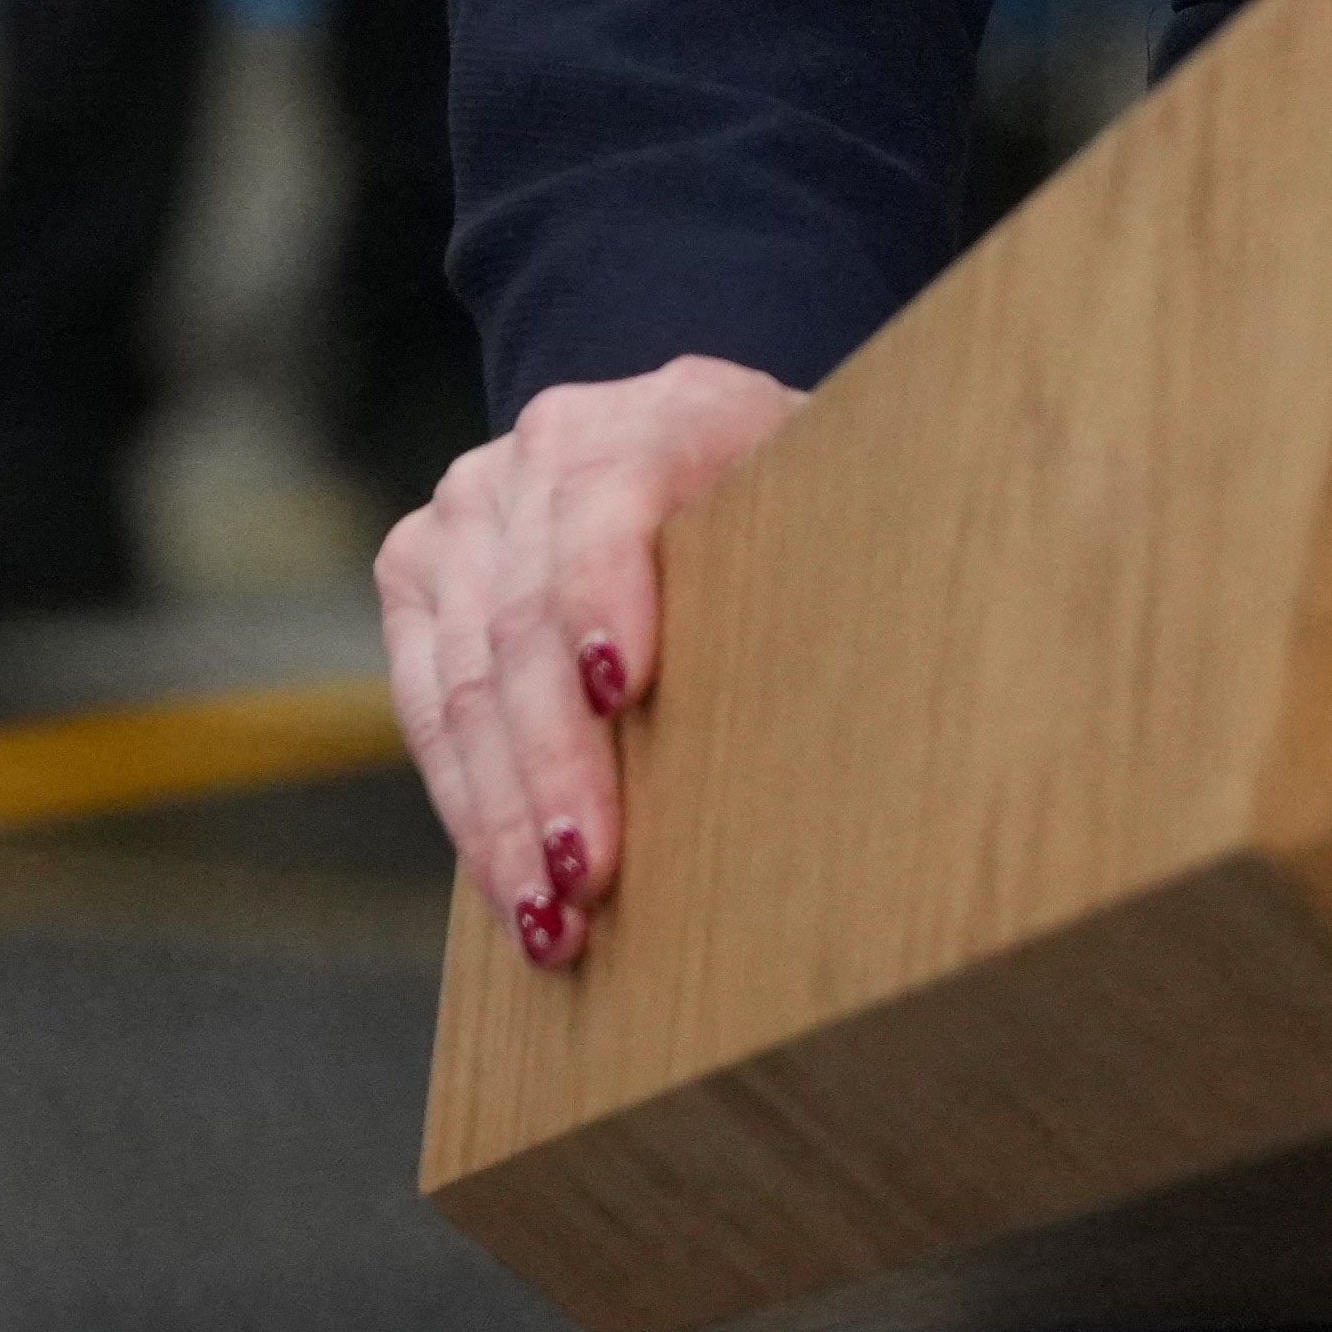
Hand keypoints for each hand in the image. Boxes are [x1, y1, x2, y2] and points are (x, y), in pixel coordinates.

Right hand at [378, 354, 801, 966]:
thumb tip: (912, 686)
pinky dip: (470, 806)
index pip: (614, 497)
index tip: (621, 689)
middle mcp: (550, 444)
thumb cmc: (810, 518)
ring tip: (550, 919)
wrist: (713, 460)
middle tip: (590, 877)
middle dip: (556, 763)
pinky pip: (426, 707)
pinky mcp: (419, 571)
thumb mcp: (847, 515)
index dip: (606, 592)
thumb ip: (850, 566)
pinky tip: (509, 885)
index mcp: (670, 412)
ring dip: (503, 814)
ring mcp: (471, 506)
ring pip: (463, 680)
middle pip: (528, 617)